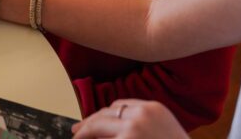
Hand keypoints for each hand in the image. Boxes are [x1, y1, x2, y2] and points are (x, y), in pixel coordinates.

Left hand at [71, 100, 186, 138]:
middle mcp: (142, 115)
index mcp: (153, 108)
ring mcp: (132, 130)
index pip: (119, 106)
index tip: (93, 122)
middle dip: (89, 124)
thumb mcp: (164, 130)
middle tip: (76, 132)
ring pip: (99, 127)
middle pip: (105, 114)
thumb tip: (111, 127)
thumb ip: (143, 124)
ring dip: (86, 135)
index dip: (103, 115)